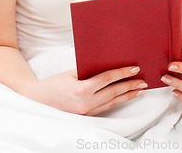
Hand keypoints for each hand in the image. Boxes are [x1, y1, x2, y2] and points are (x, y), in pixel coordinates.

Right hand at [29, 66, 147, 115]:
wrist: (38, 100)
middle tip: (143, 81)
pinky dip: (116, 102)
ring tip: (139, 90)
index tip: (135, 70)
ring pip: (112, 103)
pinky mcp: (86, 117)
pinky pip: (105, 108)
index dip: (122, 74)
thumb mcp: (71, 72)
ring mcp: (87, 112)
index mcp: (82, 90)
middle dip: (130, 86)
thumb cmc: (54, 83)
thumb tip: (108, 65)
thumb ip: (89, 70)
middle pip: (114, 93)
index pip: (107, 79)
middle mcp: (86, 103)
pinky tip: (124, 97)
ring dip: (127, 96)